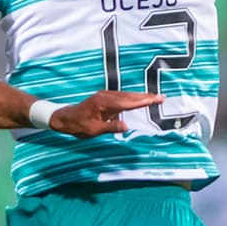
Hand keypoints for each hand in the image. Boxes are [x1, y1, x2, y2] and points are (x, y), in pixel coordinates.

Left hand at [49, 91, 163, 137]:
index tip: (156, 99)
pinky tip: (138, 100)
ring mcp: (105, 95)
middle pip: (130, 96)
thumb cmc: (78, 125)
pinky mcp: (104, 97)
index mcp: (105, 103)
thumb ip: (111, 127)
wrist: (64, 118)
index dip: (144, 101)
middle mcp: (106, 96)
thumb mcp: (94, 130)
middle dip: (146, 96)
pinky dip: (132, 98)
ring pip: (126, 95)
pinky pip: (121, 97)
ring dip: (140, 96)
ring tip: (155, 98)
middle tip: (162, 97)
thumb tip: (126, 126)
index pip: (128, 102)